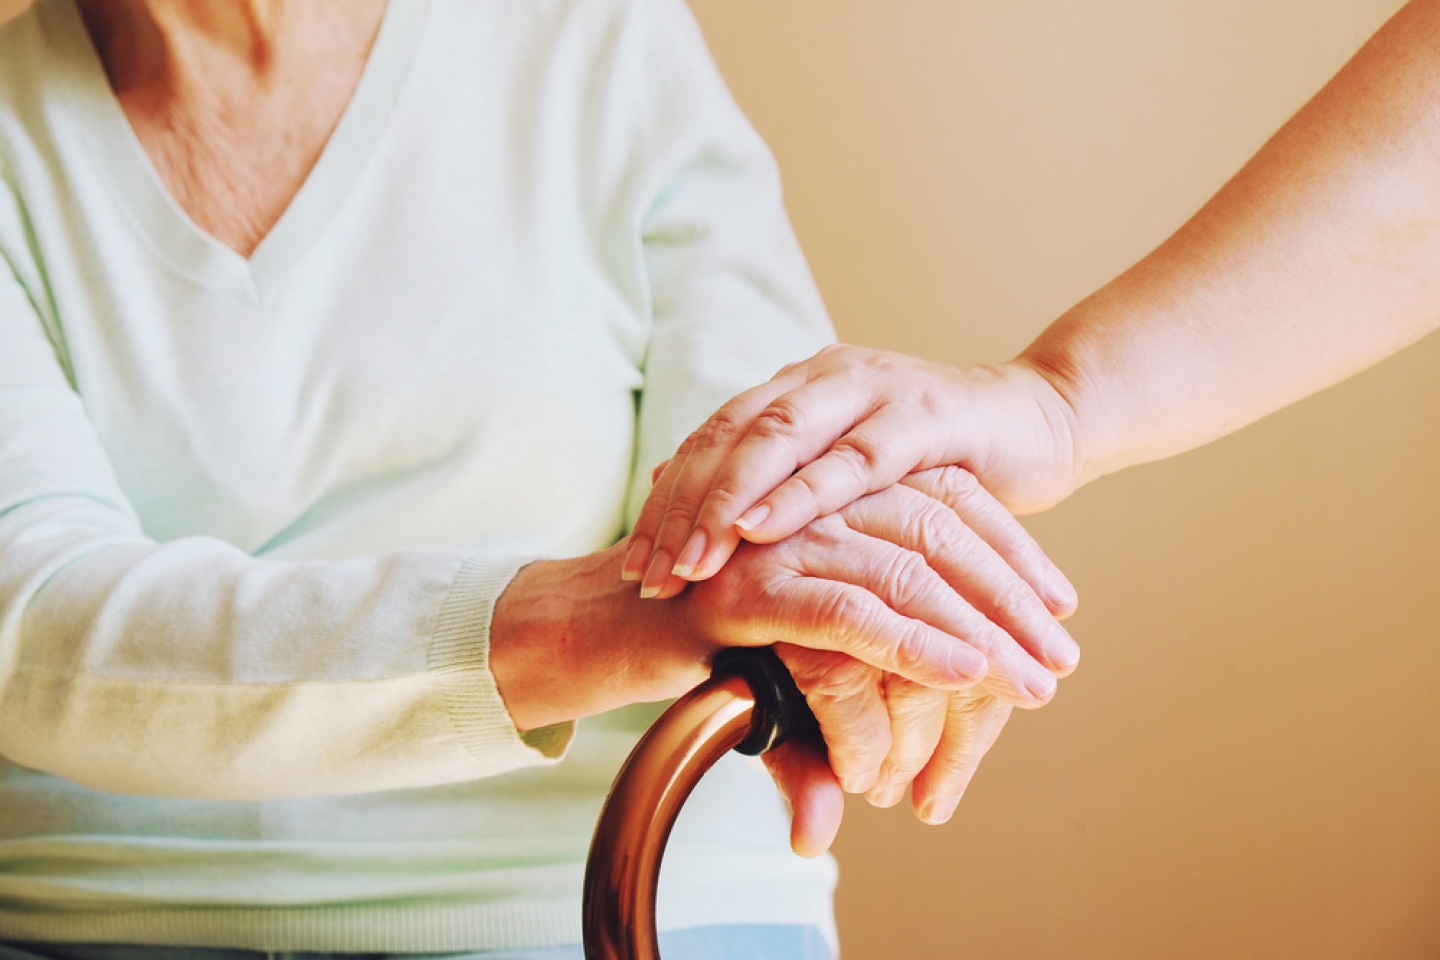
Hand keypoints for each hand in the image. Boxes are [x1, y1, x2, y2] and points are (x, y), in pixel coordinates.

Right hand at [493, 467, 1076, 855]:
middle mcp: (814, 497)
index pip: (947, 503)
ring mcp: (782, 535)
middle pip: (941, 527)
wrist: (600, 629)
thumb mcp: (802, 643)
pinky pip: (848, 609)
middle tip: (1061, 659)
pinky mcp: (750, 584)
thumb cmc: (704, 636)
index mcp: (835, 487)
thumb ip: (862, 663)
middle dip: (1010, 596)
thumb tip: (940, 698)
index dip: (1011, 554)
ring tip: (1035, 679)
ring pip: (906, 565)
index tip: (1060, 610)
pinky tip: (964, 672)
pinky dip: (913, 642)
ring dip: (981, 626)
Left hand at [621, 345, 1084, 600]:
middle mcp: (824, 377)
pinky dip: (802, 493)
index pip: (711, 439)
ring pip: (777, 439)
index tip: (632, 564)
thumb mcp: (850, 475)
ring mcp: (873, 389)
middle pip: (728, 436)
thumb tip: (703, 525)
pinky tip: (762, 528)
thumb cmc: (936, 464)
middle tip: (646, 575)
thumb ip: (786, 488)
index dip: (667, 500)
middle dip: (681, 508)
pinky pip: (851, 458)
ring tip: (689, 563)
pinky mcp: (924, 417)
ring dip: (726, 505)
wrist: (1040, 421)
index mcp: (798, 388)